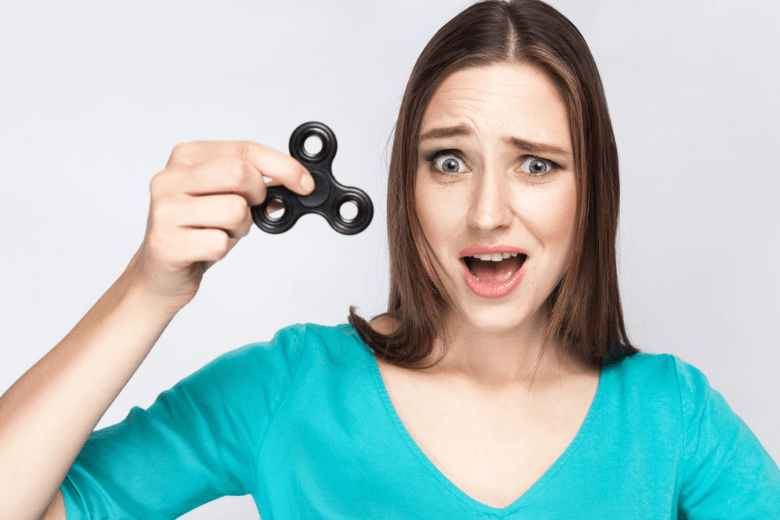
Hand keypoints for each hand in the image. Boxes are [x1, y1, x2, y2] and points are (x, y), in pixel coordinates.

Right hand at [126, 140, 313, 310]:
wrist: (160, 273)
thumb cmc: (197, 231)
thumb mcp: (226, 198)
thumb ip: (256, 184)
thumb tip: (297, 182)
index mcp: (186, 156)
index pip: (245, 149)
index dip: (283, 166)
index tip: (304, 183)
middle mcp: (170, 178)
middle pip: (241, 173)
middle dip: (257, 197)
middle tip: (246, 211)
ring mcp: (165, 210)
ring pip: (235, 210)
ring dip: (239, 229)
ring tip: (218, 232)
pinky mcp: (165, 242)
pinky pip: (220, 243)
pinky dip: (222, 250)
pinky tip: (204, 250)